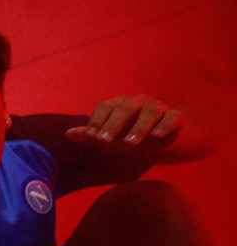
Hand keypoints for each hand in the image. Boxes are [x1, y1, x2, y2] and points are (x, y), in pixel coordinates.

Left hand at [65, 94, 181, 150]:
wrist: (169, 136)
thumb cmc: (134, 134)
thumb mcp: (112, 137)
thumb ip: (91, 135)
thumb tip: (68, 134)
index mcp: (120, 104)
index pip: (105, 107)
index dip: (98, 120)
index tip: (92, 136)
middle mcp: (138, 102)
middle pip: (124, 108)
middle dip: (113, 125)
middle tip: (104, 142)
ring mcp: (159, 106)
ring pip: (150, 110)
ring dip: (139, 127)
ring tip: (130, 144)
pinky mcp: (177, 115)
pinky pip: (172, 116)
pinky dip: (165, 124)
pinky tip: (158, 136)